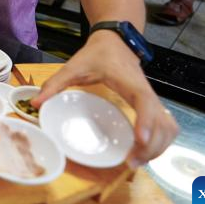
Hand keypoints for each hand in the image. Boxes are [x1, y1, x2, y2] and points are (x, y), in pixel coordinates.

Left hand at [33, 31, 178, 167]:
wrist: (116, 40)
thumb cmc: (98, 53)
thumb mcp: (74, 66)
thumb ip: (55, 83)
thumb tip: (35, 103)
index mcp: (130, 82)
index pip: (145, 102)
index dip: (146, 121)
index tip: (139, 139)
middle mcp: (147, 92)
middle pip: (163, 122)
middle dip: (152, 146)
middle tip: (131, 163)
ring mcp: (153, 99)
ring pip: (169, 127)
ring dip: (159, 146)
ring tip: (138, 161)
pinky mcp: (152, 104)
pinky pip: (166, 125)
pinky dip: (161, 141)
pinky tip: (145, 151)